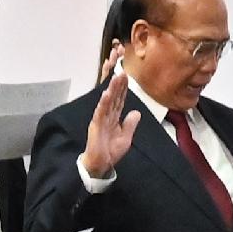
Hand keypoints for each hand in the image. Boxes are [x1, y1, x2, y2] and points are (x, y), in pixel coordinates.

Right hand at [81, 58, 136, 178]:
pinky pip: (101, 112)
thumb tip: (136, 112)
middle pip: (113, 95)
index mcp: (114, 117)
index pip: (119, 98)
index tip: (126, 73)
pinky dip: (104, 102)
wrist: (100, 164)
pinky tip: (107, 93)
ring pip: (108, 100)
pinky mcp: (96, 125)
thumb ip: (130, 124)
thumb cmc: (110, 151)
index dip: (123, 87)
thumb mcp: (126, 137)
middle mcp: (107, 114)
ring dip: (112, 87)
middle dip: (117, 81)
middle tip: (121, 67)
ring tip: (117, 75)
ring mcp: (101, 118)